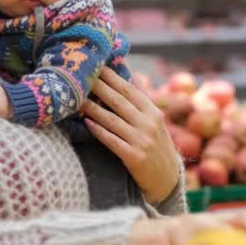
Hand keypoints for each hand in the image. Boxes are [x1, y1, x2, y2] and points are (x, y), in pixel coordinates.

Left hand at [82, 68, 180, 203]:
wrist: (167, 179)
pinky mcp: (134, 157)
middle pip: (119, 101)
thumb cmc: (156, 146)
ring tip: (78, 98)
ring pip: (112, 120)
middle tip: (82, 75)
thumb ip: (140, 103)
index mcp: (153, 112)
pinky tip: (87, 123)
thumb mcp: (154, 122)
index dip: (112, 77)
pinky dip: (99, 131)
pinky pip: (112, 141)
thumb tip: (129, 77)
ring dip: (93, 108)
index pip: (130, 90)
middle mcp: (149, 124)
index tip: (97, 65)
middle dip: (99, 87)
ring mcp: (142, 141)